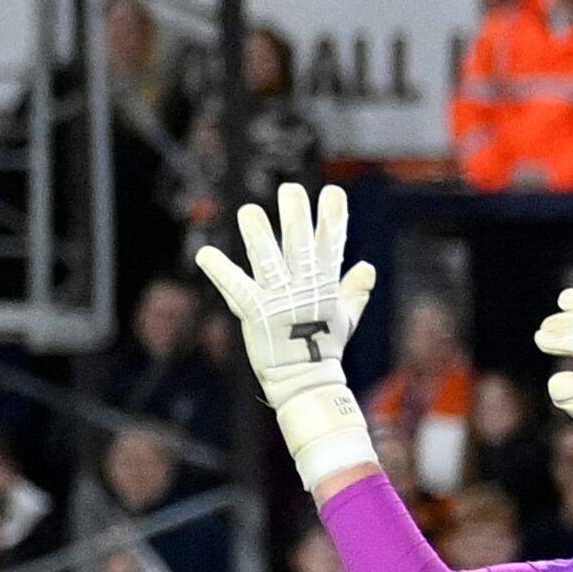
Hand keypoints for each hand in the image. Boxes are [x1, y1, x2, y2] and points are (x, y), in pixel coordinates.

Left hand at [190, 181, 378, 490]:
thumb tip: (367, 267)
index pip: (332, 244)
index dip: (333, 218)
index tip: (333, 192)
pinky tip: (205, 254)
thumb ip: (354, 290)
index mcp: (325, 284)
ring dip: (258, 236)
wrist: (306, 382)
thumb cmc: (325, 348)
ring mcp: (279, 300)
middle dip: (296, 216)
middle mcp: (303, 287)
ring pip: (268, 261)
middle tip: (289, 189)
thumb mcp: (345, 317)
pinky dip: (221, 271)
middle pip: (299, 245)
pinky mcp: (255, 314)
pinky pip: (236, 288)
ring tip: (247, 211)